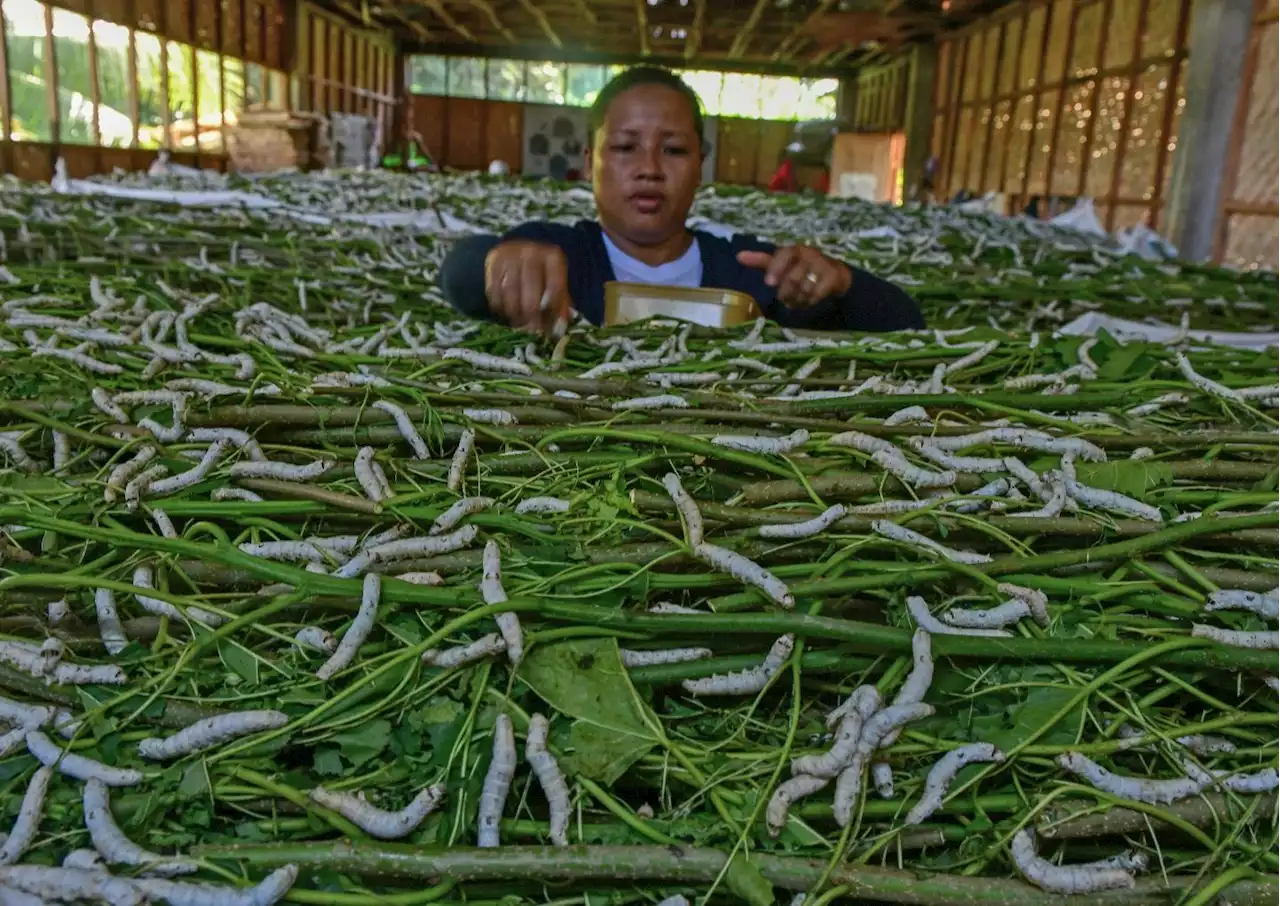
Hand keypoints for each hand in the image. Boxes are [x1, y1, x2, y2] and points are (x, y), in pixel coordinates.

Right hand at [484, 240, 570, 333]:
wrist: (516, 252)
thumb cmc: (541, 274)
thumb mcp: (555, 284)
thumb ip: (560, 306)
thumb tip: (558, 330)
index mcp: (553, 257)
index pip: (555, 285)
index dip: (552, 309)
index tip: (547, 325)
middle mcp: (531, 251)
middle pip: (531, 287)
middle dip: (531, 313)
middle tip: (530, 329)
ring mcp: (510, 254)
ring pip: (510, 289)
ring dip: (513, 311)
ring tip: (518, 322)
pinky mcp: (493, 260)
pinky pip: (494, 289)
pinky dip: (499, 305)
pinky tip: (505, 312)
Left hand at [737, 246, 851, 307]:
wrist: (835, 275)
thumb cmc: (802, 269)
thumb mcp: (782, 264)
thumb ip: (762, 261)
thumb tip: (739, 256)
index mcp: (794, 250)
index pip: (784, 254)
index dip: (776, 268)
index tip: (769, 283)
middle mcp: (809, 254)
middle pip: (793, 278)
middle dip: (786, 293)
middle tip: (785, 298)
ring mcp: (822, 264)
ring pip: (804, 288)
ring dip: (798, 299)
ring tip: (798, 298)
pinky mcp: (832, 276)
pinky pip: (816, 294)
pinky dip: (810, 301)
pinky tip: (810, 299)